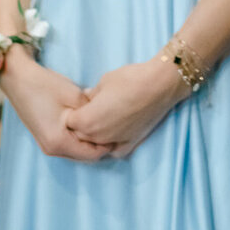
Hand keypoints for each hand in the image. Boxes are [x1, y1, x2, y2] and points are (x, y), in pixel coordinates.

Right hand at [0, 49, 112, 161]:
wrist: (18, 78)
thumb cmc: (45, 85)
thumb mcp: (75, 97)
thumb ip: (93, 113)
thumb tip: (109, 121)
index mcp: (58, 143)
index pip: (92, 154)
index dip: (109, 143)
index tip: (121, 129)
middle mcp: (51, 149)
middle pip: (85, 154)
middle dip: (101, 142)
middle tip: (116, 126)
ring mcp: (46, 145)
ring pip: (78, 149)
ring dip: (91, 139)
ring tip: (105, 123)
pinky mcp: (46, 137)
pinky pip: (69, 143)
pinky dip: (81, 136)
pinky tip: (90, 121)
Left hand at [65, 58, 182, 157]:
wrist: (160, 84)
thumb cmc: (129, 79)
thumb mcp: (103, 82)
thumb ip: (91, 94)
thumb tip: (86, 98)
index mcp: (87, 120)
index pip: (69, 122)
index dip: (73, 112)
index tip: (80, 104)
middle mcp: (98, 136)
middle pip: (80, 135)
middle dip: (81, 124)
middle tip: (90, 110)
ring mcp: (115, 142)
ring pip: (96, 144)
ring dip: (96, 135)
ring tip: (103, 119)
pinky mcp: (131, 143)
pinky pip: (115, 150)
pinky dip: (112, 144)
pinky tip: (115, 133)